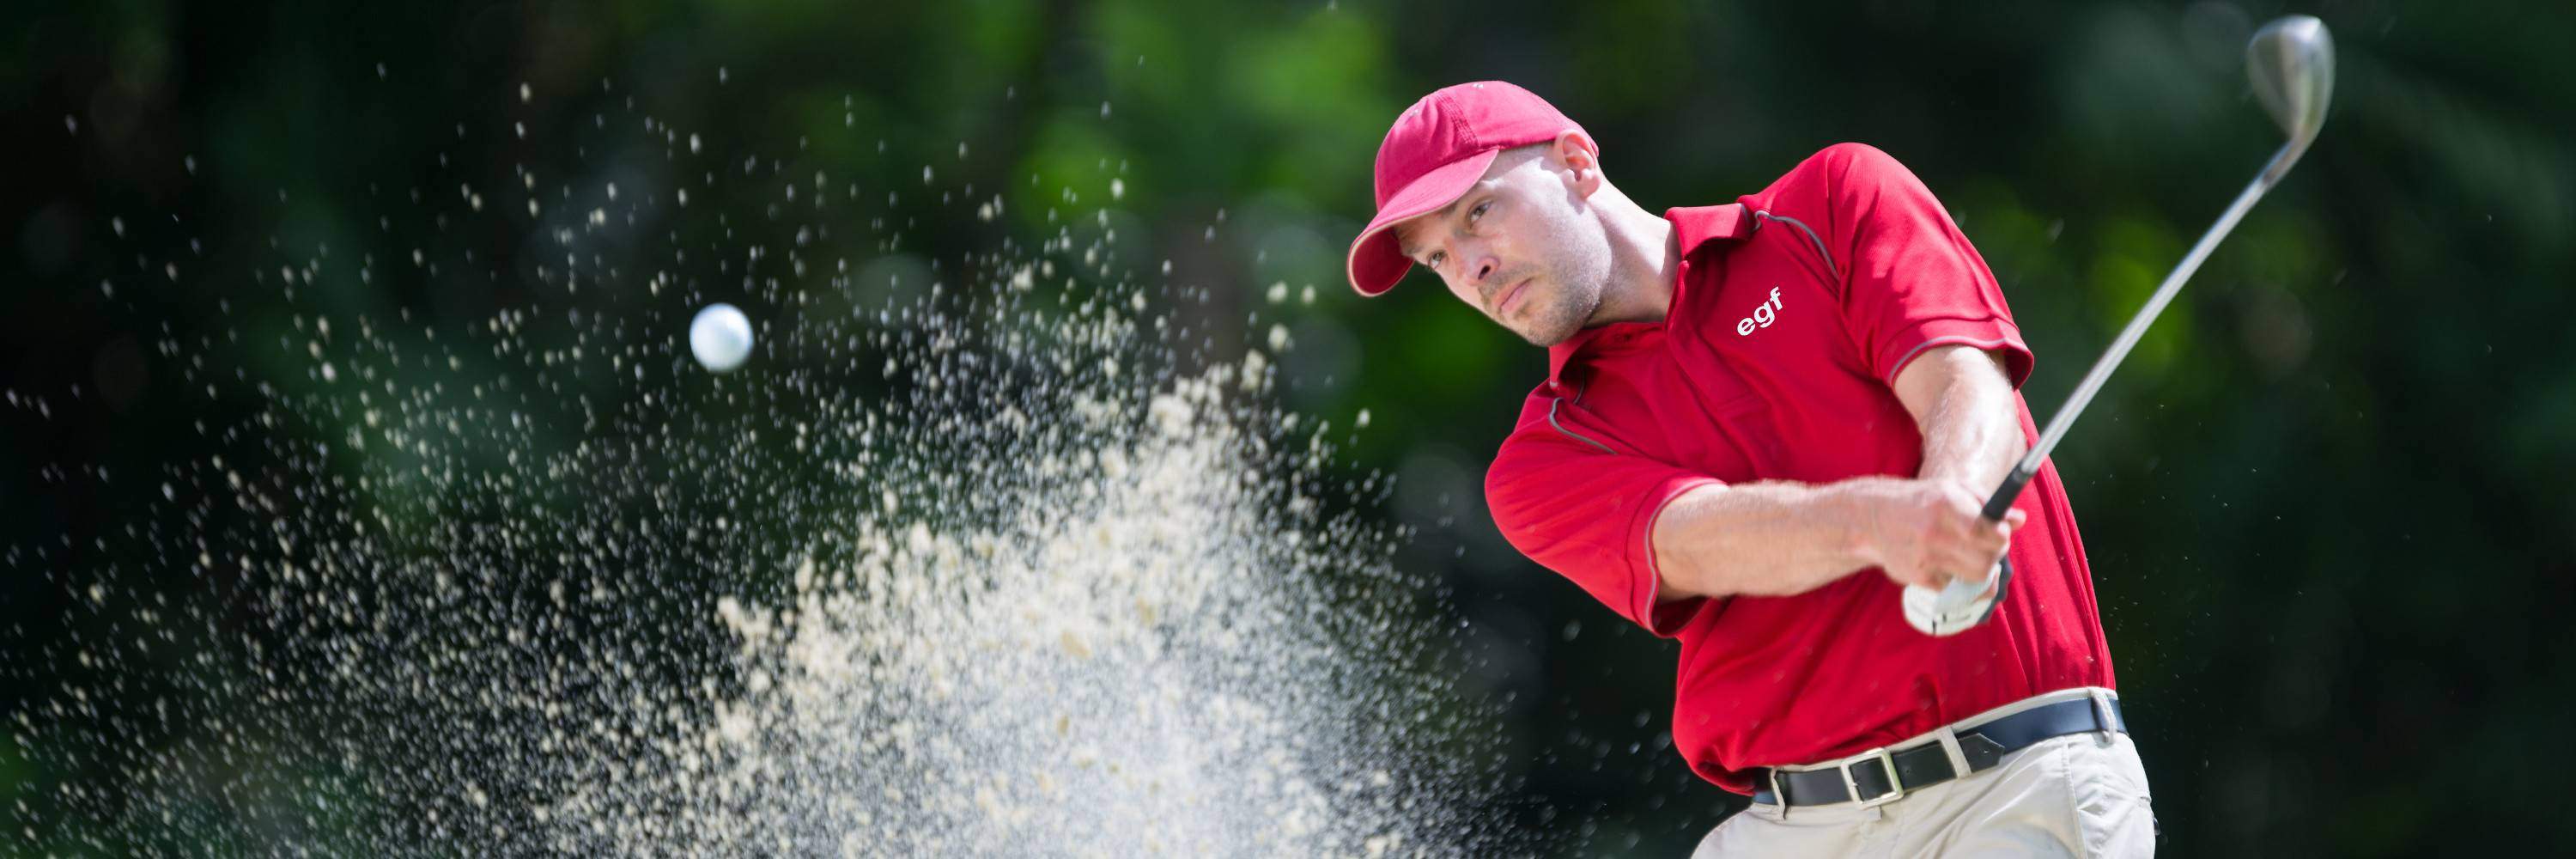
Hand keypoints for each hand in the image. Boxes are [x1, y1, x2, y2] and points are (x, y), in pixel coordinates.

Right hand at [1853, 479, 2026, 590]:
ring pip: (1975, 577)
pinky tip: (1942, 561)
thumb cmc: (1921, 501)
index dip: (2001, 537)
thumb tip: (2019, 520)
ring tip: (1970, 556)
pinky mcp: (1916, 577)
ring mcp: (1924, 557)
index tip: (1999, 534)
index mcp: (1947, 503)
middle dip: (1994, 556)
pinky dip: (1954, 577)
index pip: (1991, 533)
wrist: (1871, 518)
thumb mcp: (1952, 490)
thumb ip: (1986, 504)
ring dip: (1980, 570)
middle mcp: (1934, 531)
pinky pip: (1953, 586)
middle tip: (1988, 548)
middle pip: (1988, 561)